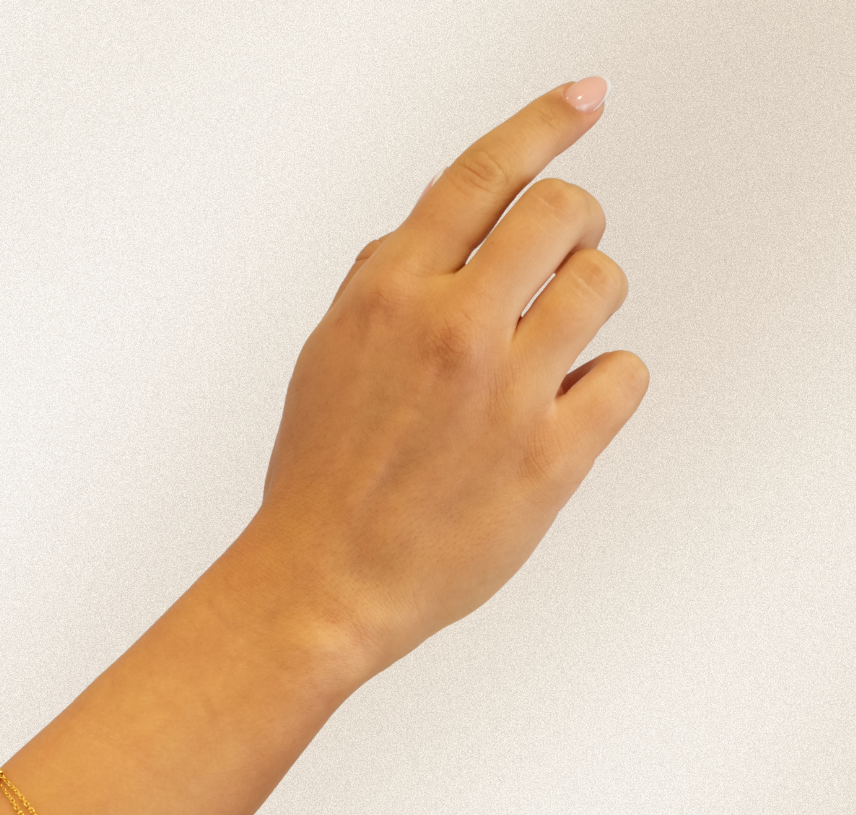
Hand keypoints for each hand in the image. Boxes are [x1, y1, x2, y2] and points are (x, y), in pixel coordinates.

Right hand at [251, 79, 648, 680]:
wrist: (326, 581)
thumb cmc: (321, 474)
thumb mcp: (327, 356)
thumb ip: (382, 284)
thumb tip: (443, 232)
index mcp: (389, 295)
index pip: (480, 177)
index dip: (541, 125)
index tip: (580, 100)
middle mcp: (453, 330)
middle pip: (563, 217)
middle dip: (575, 225)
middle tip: (566, 254)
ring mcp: (508, 394)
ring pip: (603, 286)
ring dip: (588, 301)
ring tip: (555, 345)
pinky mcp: (553, 460)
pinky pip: (625, 376)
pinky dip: (604, 381)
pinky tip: (564, 407)